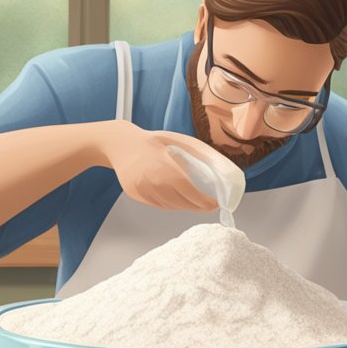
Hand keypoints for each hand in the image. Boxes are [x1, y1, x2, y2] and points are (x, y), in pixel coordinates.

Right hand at [96, 120, 218, 211]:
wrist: (121, 144)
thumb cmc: (154, 141)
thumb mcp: (180, 141)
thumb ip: (202, 154)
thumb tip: (225, 169)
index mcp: (164, 167)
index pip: (189, 191)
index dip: (204, 201)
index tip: (216, 204)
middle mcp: (151, 182)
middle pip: (181, 202)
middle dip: (198, 206)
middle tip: (210, 205)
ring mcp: (142, 190)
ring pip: (170, 206)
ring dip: (185, 205)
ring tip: (195, 200)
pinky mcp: (136, 195)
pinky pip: (158, 205)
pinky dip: (170, 203)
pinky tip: (176, 196)